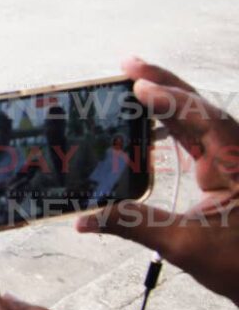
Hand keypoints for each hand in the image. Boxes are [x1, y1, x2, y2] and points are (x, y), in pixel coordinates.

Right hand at [77, 58, 238, 305]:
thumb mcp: (185, 245)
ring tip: (133, 82)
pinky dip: (171, 120)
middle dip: (165, 83)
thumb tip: (85, 220)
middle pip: (200, 106)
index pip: (204, 121)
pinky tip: (149, 116)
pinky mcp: (222, 170)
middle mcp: (235, 154)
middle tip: (127, 65)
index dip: (172, 102)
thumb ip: (133, 225)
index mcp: (236, 165)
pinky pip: (195, 135)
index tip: (140, 88)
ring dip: (167, 97)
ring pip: (198, 117)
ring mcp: (230, 160)